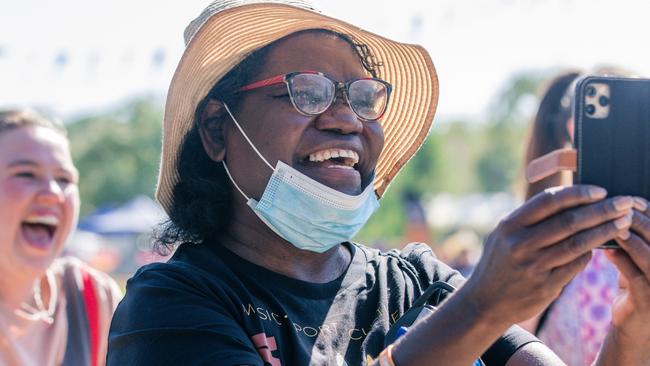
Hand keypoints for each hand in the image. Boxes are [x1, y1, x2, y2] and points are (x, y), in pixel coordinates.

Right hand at [463, 185, 632, 325]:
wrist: (484, 302)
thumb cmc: (499, 262)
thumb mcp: (502, 235)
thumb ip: (529, 219)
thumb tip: (569, 201)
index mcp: (509, 225)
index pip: (549, 201)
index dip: (578, 193)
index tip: (600, 190)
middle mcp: (520, 244)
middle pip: (569, 221)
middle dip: (602, 210)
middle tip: (624, 203)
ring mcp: (533, 267)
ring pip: (578, 243)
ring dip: (605, 231)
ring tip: (623, 222)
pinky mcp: (545, 286)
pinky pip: (576, 265)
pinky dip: (589, 252)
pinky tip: (600, 245)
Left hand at [600, 196, 649, 364]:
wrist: (634, 326)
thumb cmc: (635, 286)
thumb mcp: (637, 261)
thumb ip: (633, 240)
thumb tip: (616, 211)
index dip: (649, 211)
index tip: (629, 198)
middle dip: (640, 221)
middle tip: (619, 206)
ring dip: (632, 239)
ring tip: (615, 226)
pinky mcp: (648, 301)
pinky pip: (635, 277)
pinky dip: (622, 261)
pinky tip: (607, 250)